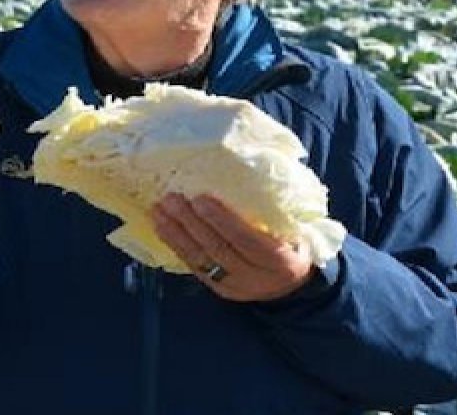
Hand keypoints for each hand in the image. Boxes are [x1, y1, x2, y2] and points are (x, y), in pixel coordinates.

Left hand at [151, 193, 314, 301]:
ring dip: (176, 234)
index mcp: (281, 261)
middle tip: (171, 199)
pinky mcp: (220, 290)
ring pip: (201, 260)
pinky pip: (194, 267)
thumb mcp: (298, 227)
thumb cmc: (294, 242)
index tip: (201, 199)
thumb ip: (279, 207)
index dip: (222, 220)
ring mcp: (236, 287)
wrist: (294, 285)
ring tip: (158, 210)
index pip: (247, 241)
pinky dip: (176, 246)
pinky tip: (161, 228)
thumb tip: (254, 167)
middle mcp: (257, 278)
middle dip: (191, 223)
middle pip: (219, 249)